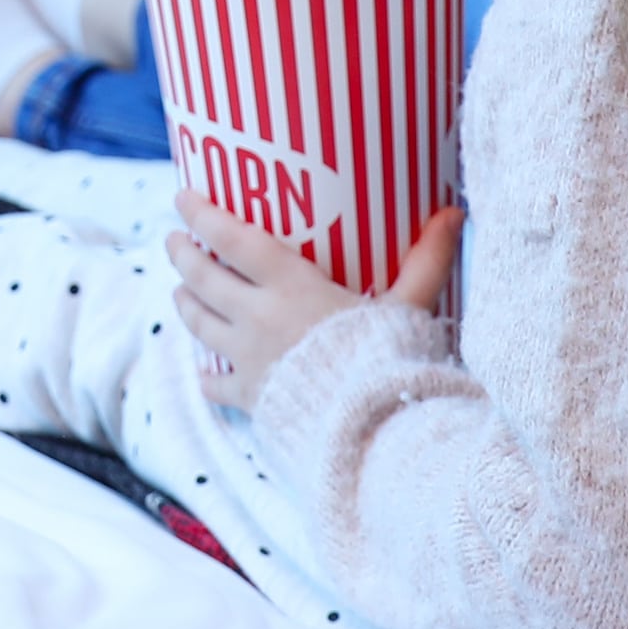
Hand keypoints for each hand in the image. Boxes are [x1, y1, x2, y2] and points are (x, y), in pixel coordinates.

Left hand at [173, 200, 459, 385]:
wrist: (367, 432)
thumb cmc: (388, 361)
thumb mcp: (409, 306)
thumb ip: (426, 260)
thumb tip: (454, 212)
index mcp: (289, 286)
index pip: (231, 238)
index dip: (201, 214)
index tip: (182, 196)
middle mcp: (257, 318)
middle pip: (202, 278)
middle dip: (182, 254)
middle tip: (173, 238)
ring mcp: (247, 360)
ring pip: (198, 324)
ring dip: (185, 302)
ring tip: (179, 289)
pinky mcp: (250, 399)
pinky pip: (216, 384)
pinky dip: (208, 373)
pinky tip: (207, 370)